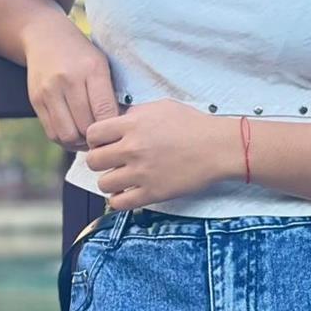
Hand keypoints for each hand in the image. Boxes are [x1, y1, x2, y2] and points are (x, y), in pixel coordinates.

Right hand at [24, 24, 121, 151]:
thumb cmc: (82, 54)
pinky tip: (75, 135)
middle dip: (97, 138)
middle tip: (105, 140)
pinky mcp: (36, 100)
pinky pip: (52, 132)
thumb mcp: (102, 65)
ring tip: (90, 140)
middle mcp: (69, 80)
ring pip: (67, 134)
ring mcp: (49, 91)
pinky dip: (65, 140)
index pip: (105, 110)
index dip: (112, 129)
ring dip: (80, 143)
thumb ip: (110, 94)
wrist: (45, 37)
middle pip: (85, 126)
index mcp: (92, 69)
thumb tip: (121, 126)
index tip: (118, 133)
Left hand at [84, 99, 240, 209]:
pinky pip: (119, 203)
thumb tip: (117, 122)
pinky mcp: (152, 193)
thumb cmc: (193, 124)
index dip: (95, 139)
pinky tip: (128, 191)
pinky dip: (119, 199)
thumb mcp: (161, 107)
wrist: (217, 147)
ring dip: (110, 180)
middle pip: (93, 160)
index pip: (93, 134)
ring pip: (103, 183)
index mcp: (133, 125)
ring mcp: (141, 173)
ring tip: (122, 177)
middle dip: (100, 160)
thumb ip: (135, 114)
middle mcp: (132, 148)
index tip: (103, 143)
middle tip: (112, 161)